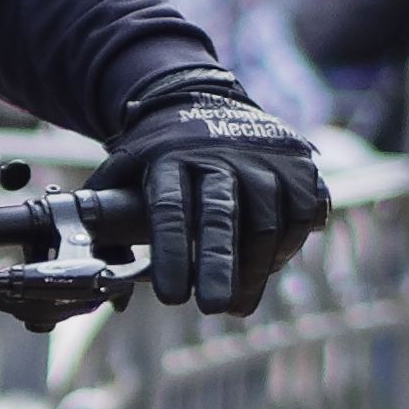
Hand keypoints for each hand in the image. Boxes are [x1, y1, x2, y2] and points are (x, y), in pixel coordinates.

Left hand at [106, 70, 330, 317]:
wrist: (208, 100)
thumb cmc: (159, 155)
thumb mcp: (122, 175)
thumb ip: (108, 232)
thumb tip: (114, 300)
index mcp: (168, 159)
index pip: (169, 210)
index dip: (171, 253)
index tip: (171, 297)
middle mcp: (217, 156)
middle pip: (221, 216)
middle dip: (218, 266)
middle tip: (214, 308)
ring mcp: (262, 158)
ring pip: (265, 222)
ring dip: (254, 271)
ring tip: (237, 305)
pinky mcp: (297, 164)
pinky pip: (299, 216)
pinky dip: (285, 249)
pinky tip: (267, 268)